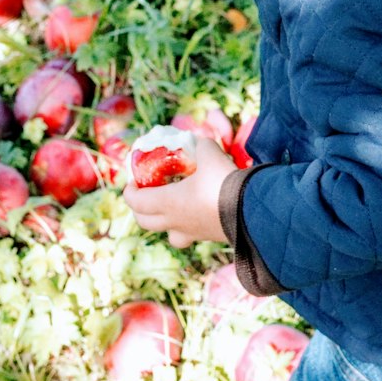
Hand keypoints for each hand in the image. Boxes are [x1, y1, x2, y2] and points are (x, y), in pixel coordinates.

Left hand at [122, 133, 238, 248]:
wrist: (252, 210)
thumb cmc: (223, 182)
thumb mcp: (210, 154)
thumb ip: (200, 146)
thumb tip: (199, 143)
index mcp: (168, 202)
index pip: (136, 202)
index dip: (130, 192)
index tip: (132, 182)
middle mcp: (176, 221)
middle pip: (145, 222)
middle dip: (140, 210)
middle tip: (145, 196)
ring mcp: (193, 233)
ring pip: (169, 235)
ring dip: (164, 223)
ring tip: (171, 208)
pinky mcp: (210, 237)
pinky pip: (191, 235)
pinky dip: (188, 225)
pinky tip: (198, 211)